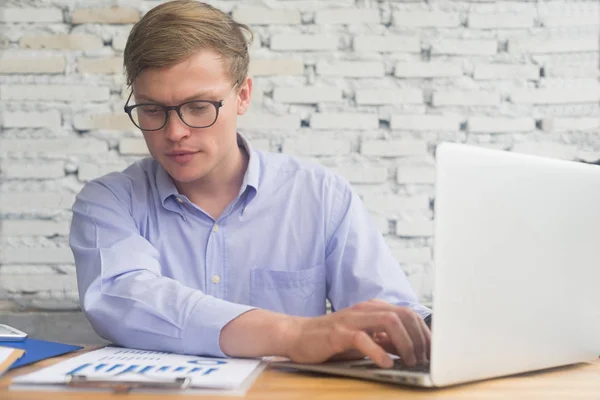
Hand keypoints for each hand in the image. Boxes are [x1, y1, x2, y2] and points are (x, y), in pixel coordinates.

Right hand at [285, 299, 430, 367]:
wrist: (298, 335)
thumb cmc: (331, 339)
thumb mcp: (363, 337)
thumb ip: (384, 339)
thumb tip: (410, 349)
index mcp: (373, 308)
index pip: (408, 314)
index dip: (424, 333)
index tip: (432, 352)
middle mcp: (365, 309)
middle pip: (404, 314)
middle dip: (419, 338)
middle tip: (423, 360)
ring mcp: (352, 319)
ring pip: (389, 321)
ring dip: (405, 343)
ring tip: (409, 361)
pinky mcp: (339, 333)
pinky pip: (363, 338)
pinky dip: (378, 351)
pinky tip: (385, 363)